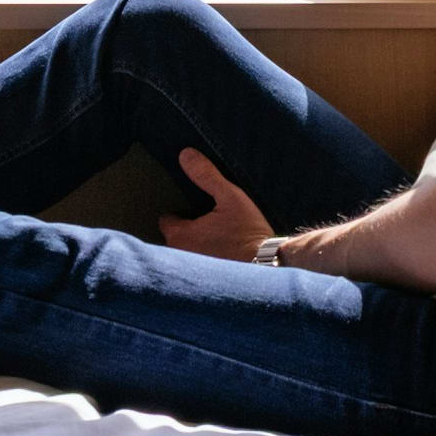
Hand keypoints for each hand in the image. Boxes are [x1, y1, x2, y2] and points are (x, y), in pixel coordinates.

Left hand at [159, 149, 275, 261]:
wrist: (268, 264)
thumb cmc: (248, 232)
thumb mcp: (230, 197)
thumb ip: (206, 176)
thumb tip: (185, 154)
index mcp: (181, 235)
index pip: (167, 220)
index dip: (179, 214)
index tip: (193, 211)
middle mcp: (181, 256)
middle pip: (175, 238)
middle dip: (185, 232)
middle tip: (206, 225)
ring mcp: (192, 271)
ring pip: (186, 254)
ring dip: (195, 247)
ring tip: (215, 240)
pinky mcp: (206, 281)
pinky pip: (198, 267)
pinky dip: (204, 262)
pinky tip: (221, 254)